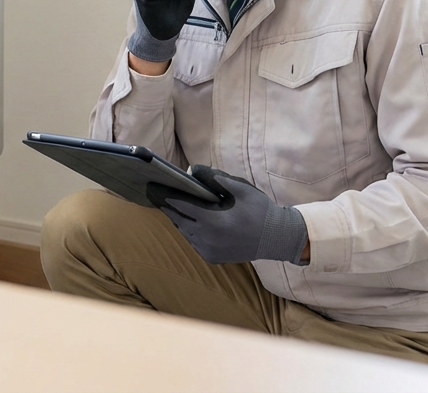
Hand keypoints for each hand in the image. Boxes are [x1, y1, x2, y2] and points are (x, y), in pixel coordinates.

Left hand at [146, 166, 307, 264]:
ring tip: (170, 204)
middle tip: (155, 192)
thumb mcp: (240, 188)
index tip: (151, 186)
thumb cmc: (259, 209)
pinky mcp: (212, 258)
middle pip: (178, 219)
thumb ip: (214, 178)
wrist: (276, 238)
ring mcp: (208, 251)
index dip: (164, 195)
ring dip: (178, 218)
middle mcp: (207, 239)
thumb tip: (191, 170)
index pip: (180, 206)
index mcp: (213, 221)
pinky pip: (193, 241)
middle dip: (167, 206)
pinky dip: (189, 230)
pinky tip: (187, 219)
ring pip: (184, 231)